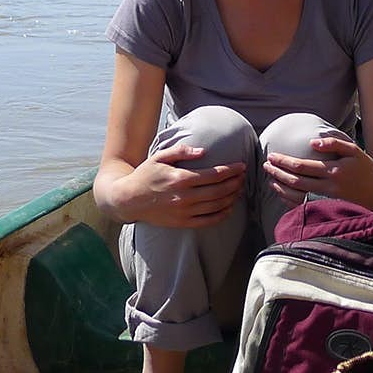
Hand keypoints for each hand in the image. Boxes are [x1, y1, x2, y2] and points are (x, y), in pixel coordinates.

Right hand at [121, 142, 244, 228]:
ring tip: (238, 189)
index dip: (231, 170)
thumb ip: (181, 150)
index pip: (214, 174)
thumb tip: (203, 151)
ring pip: (216, 206)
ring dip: (232, 197)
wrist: (129, 200)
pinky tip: (229, 207)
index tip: (241, 166)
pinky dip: (222, 214)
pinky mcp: (182, 222)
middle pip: (219, 190)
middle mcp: (184, 197)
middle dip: (235, 183)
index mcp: (181, 178)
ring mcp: (184, 212)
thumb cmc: (145, 175)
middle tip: (243, 177)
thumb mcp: (160, 157)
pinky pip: (208, 220)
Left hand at [263, 136, 372, 208]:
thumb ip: (333, 143)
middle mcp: (328, 188)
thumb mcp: (353, 150)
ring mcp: (327, 202)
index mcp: (333, 171)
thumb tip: (312, 142)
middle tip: (266, 165)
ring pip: (296, 197)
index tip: (272, 156)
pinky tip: (282, 192)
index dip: (284, 161)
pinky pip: (303, 207)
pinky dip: (289, 201)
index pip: (302, 166)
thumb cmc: (364, 167)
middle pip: (295, 182)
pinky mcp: (327, 210)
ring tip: (270, 178)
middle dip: (278, 173)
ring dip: (280, 187)